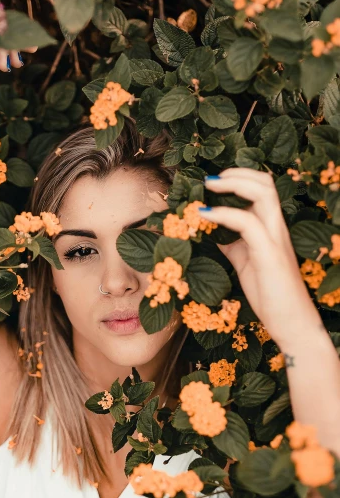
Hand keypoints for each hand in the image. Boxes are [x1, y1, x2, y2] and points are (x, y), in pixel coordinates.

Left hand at [201, 168, 323, 349]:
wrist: (292, 323)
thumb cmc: (270, 294)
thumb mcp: (245, 262)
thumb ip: (232, 244)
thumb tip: (211, 230)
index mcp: (272, 228)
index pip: (263, 189)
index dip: (240, 178)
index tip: (213, 182)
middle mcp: (277, 228)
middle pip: (265, 183)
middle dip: (236, 173)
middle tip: (209, 179)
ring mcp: (276, 239)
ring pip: (263, 194)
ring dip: (233, 184)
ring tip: (208, 185)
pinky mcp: (270, 254)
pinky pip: (247, 223)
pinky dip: (224, 214)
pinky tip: (205, 215)